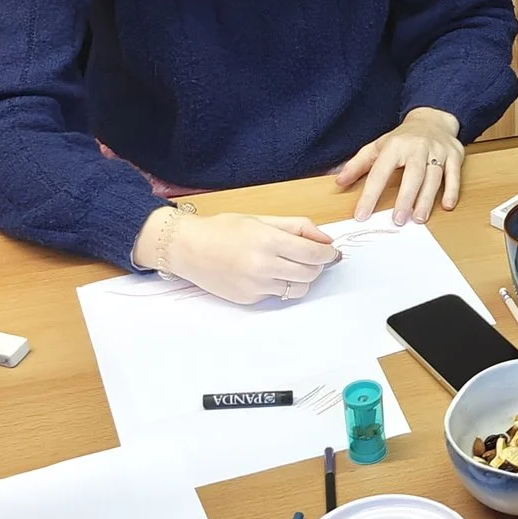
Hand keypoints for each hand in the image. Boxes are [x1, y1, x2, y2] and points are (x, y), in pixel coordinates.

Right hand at [150, 211, 338, 304]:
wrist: (186, 248)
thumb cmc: (223, 229)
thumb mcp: (262, 219)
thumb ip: (298, 227)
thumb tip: (326, 240)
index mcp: (268, 241)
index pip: (314, 254)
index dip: (328, 254)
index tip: (331, 253)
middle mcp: (263, 266)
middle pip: (310, 274)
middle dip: (316, 265)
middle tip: (309, 257)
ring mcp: (255, 286)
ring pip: (297, 289)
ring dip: (300, 278)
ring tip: (288, 265)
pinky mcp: (248, 299)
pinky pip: (276, 295)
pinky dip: (277, 285)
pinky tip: (263, 273)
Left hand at [333, 108, 463, 223]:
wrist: (432, 119)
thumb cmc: (403, 138)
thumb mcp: (378, 146)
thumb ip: (358, 164)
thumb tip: (339, 182)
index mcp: (394, 146)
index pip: (380, 173)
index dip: (370, 195)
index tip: (362, 215)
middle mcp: (417, 147)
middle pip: (412, 174)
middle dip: (405, 198)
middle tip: (398, 220)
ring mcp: (438, 150)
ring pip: (433, 176)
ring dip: (426, 199)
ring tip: (419, 219)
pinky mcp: (454, 155)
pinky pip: (454, 174)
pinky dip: (452, 190)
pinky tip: (447, 206)